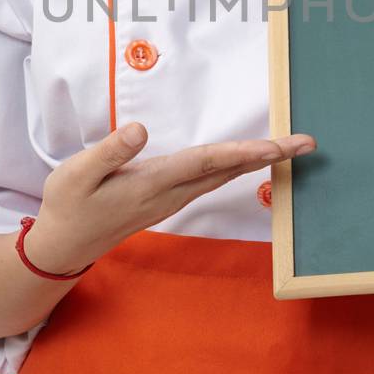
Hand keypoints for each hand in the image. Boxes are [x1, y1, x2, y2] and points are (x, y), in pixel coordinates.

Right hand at [23, 123, 315, 275]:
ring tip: (290, 147)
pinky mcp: (170, 199)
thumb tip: (140, 130)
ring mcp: (173, 199)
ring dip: (258, 160)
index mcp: (152, 184)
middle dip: (269, 155)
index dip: (241, 152)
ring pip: (224, 176)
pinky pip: (213, 179)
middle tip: (307, 143)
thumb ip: (109, 152)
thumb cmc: (68, 204)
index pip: (205, 163)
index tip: (275, 146)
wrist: (66, 244)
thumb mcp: (76, 174)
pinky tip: (250, 158)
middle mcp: (171, 194)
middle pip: (227, 170)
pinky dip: (238, 166)